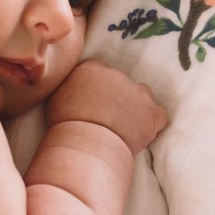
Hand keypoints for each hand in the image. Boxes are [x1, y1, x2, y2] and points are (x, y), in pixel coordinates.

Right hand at [46, 59, 166, 154]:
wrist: (86, 145)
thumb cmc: (65, 127)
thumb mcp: (55, 99)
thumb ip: (68, 87)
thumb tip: (70, 88)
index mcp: (91, 69)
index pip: (99, 72)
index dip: (99, 89)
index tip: (95, 104)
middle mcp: (117, 75)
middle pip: (121, 83)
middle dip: (117, 99)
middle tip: (108, 120)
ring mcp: (137, 92)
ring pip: (142, 96)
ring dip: (136, 109)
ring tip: (125, 128)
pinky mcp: (152, 113)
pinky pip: (159, 116)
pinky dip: (153, 124)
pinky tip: (142, 136)